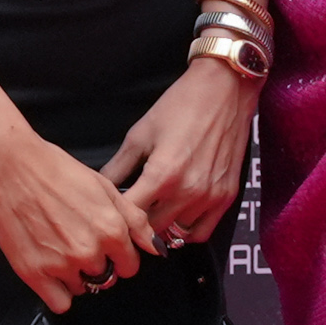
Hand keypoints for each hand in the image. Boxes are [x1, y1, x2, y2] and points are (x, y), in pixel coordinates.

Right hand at [0, 125, 142, 311]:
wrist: (10, 164)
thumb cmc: (55, 170)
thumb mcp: (104, 187)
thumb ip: (135, 221)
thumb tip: (156, 248)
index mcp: (111, 230)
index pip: (129, 265)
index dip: (118, 256)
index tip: (104, 246)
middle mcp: (90, 251)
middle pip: (105, 277)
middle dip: (96, 263)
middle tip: (75, 239)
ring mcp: (62, 264)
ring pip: (82, 288)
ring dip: (74, 275)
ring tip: (57, 247)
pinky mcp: (35, 273)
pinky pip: (59, 303)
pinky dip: (56, 291)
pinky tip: (49, 268)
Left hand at [105, 57, 258, 256]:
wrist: (224, 91)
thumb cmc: (178, 107)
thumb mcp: (140, 134)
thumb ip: (118, 166)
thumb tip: (98, 188)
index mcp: (162, 175)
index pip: (131, 216)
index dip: (117, 217)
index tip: (109, 212)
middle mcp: (188, 193)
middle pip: (152, 230)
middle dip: (136, 224)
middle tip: (127, 214)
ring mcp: (210, 198)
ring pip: (176, 234)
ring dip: (160, 227)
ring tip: (149, 213)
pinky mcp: (227, 197)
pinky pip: (201, 232)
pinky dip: (185, 231)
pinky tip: (174, 216)